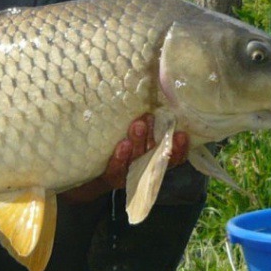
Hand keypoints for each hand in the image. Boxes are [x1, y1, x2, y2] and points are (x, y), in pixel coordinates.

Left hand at [61, 114, 188, 202]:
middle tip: (150, 118)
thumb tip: (152, 92)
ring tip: (137, 124)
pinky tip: (122, 145)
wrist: (89, 174)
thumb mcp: (135, 137)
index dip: (180, 148)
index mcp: (154, 160)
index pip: (173, 158)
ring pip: (137, 159)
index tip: (181, 134)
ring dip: (139, 142)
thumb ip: (146, 125)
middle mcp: (144, 169)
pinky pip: (117, 169)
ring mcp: (128, 174)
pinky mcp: (111, 177)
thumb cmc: (118, 148)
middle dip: (154, 137)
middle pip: (154, 155)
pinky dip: (121, 157)